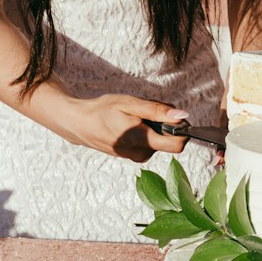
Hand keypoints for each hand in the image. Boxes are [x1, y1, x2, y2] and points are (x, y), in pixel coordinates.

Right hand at [61, 95, 190, 161]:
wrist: (80, 123)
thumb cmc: (104, 110)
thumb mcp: (131, 104)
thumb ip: (158, 111)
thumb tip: (182, 117)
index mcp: (142, 141)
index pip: (177, 145)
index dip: (182, 130)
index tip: (174, 117)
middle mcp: (141, 154)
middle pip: (169, 140)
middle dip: (164, 124)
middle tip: (146, 111)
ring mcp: (136, 156)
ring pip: (159, 140)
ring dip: (154, 126)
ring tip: (134, 116)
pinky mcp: (132, 155)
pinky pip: (149, 143)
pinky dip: (145, 132)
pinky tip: (129, 124)